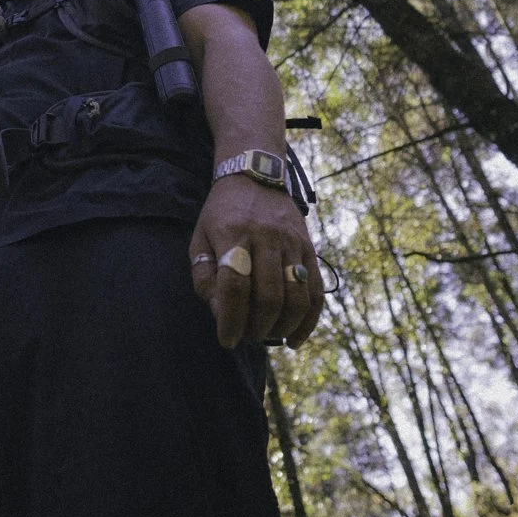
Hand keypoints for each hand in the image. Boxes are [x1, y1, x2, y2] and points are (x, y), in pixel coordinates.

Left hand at [188, 176, 324, 351]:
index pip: (235, 286)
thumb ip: (205, 277)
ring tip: (267, 336)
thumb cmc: (221, 214)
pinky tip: (294, 339)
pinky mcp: (309, 247)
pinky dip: (308, 321)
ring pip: (296, 296)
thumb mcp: (200, 239)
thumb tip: (222, 315)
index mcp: (232, 234)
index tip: (227, 341)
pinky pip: (317, 290)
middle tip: (246, 337)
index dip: (231, 319)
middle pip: (269, 295)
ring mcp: (292, 242)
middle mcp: (266, 237)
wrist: (255, 176)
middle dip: (257, 327)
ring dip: (282, 326)